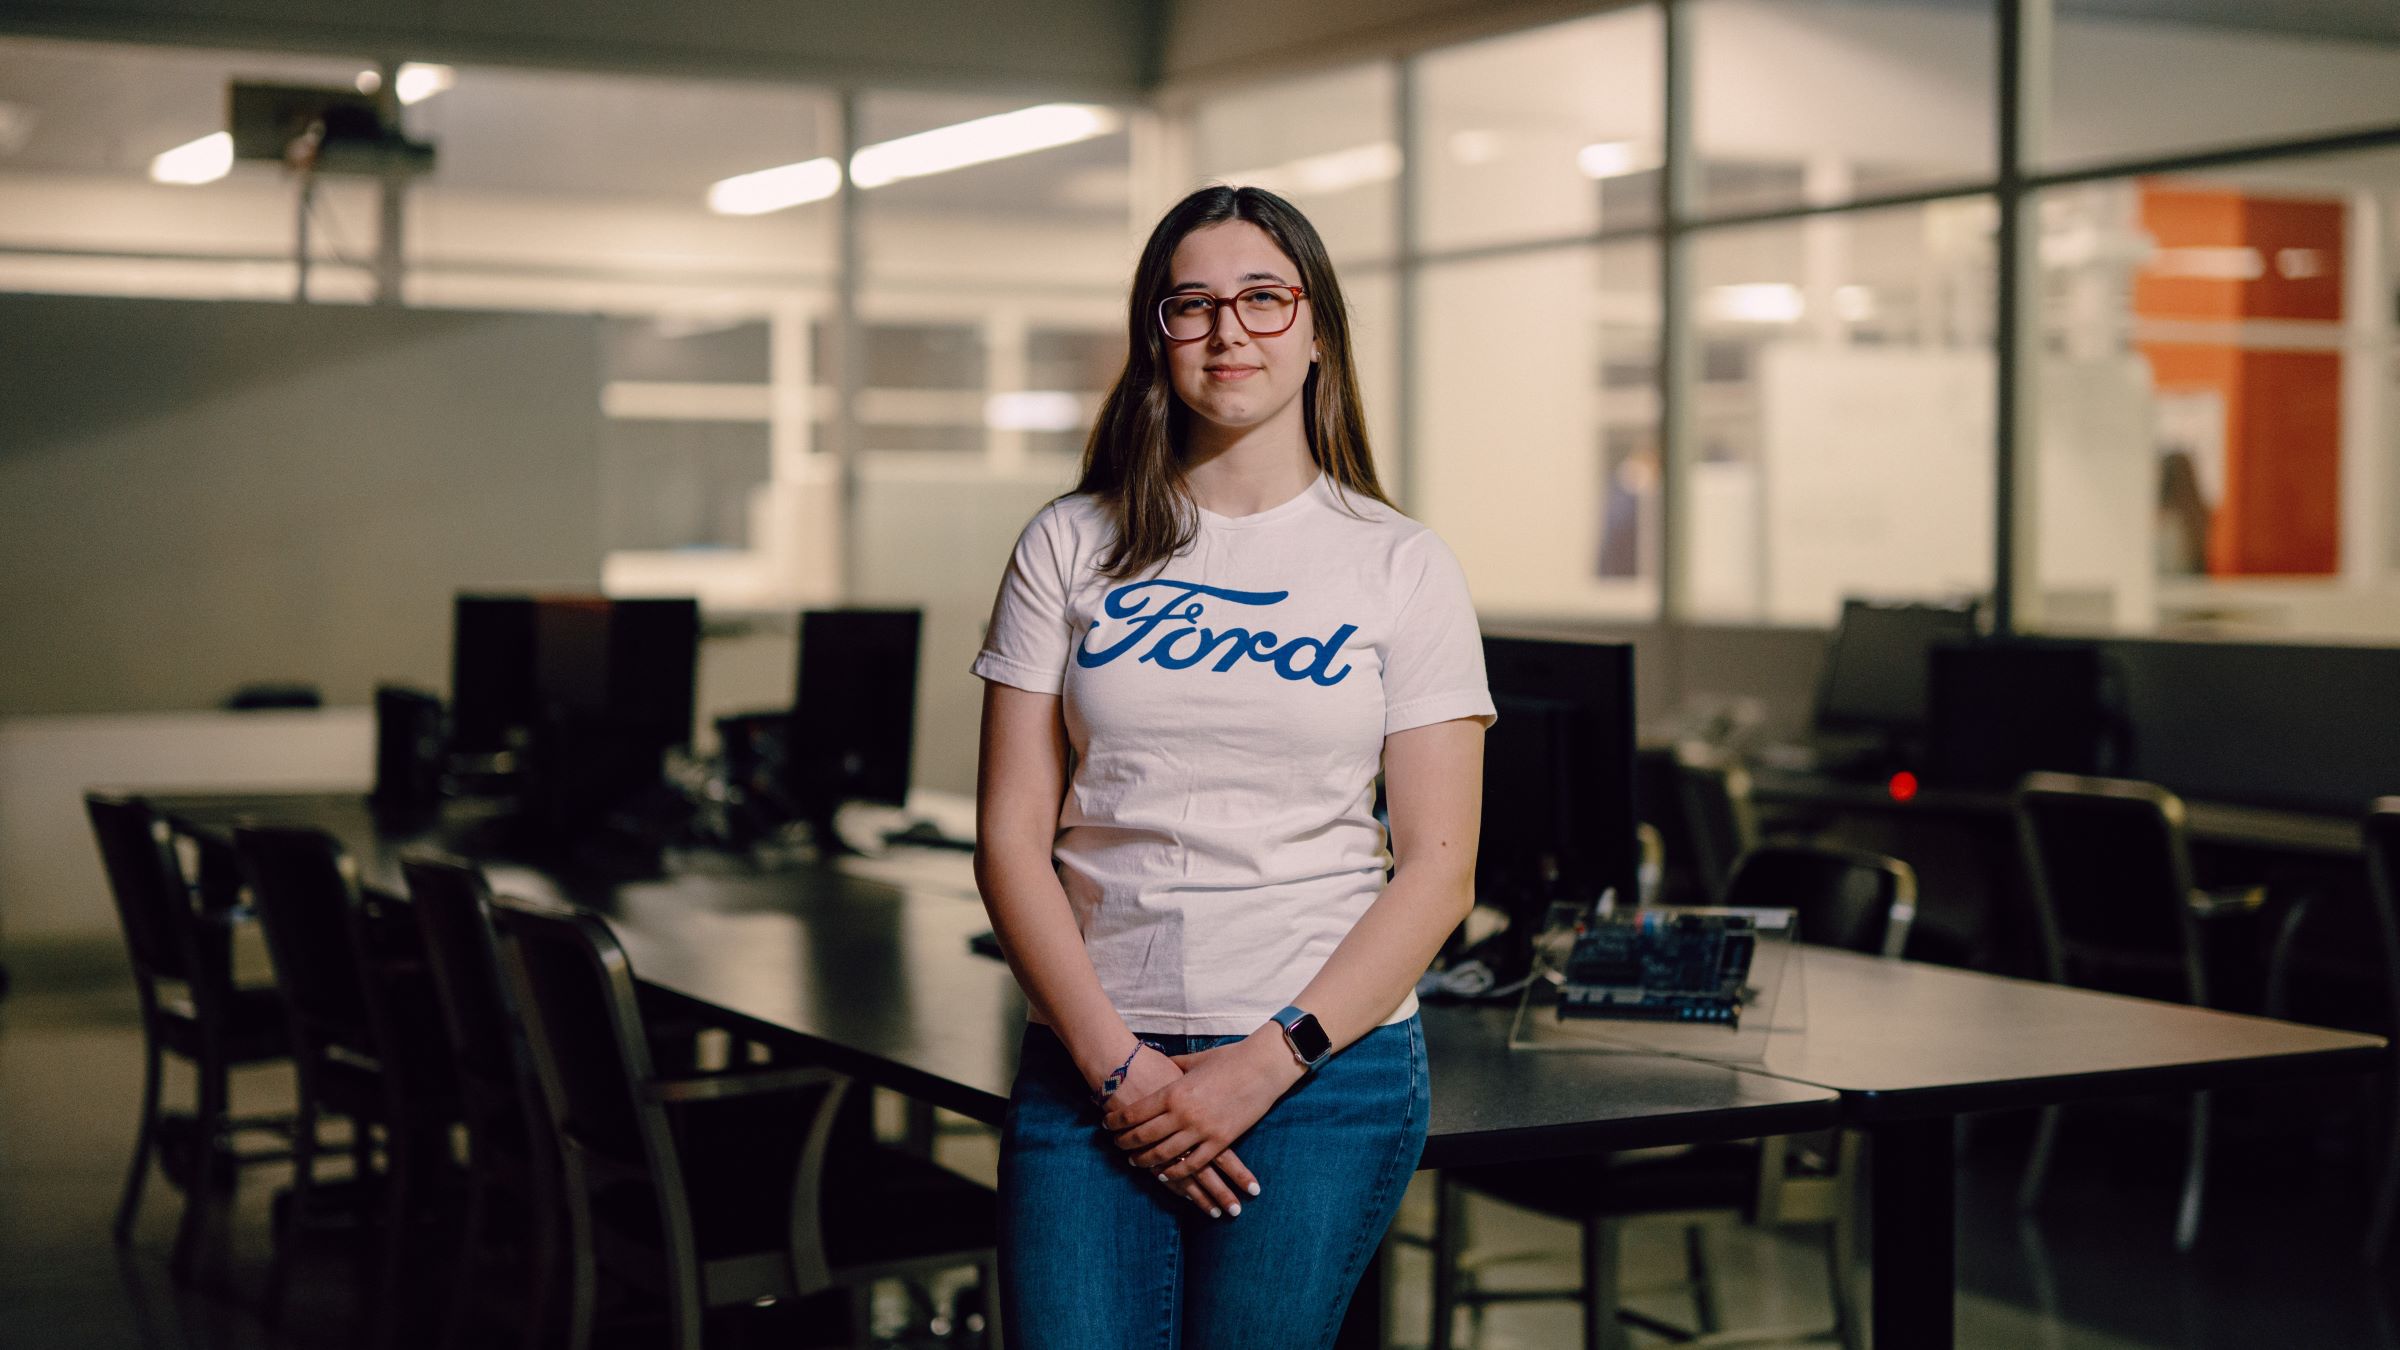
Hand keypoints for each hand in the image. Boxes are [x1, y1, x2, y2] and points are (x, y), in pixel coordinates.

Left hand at [1103, 1029, 1303, 1189]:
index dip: (1118, 1121)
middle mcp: (1183, 1114)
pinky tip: (1163, 1175)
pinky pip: (1192, 1164)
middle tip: (1116, 1146)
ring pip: (1164, 1154)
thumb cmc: (1229, 1059)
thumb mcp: (1195, 1061)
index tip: (1107, 1125)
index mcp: (1174, 1091)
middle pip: (1144, 1136)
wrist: (1262, 1067)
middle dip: (1126, 1143)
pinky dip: (1175, 1173)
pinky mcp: (1220, 1142)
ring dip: (1145, 1160)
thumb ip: (1174, 1066)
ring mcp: (1202, 1130)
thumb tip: (1159, 1063)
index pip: (1136, 1112)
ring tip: (1134, 1162)